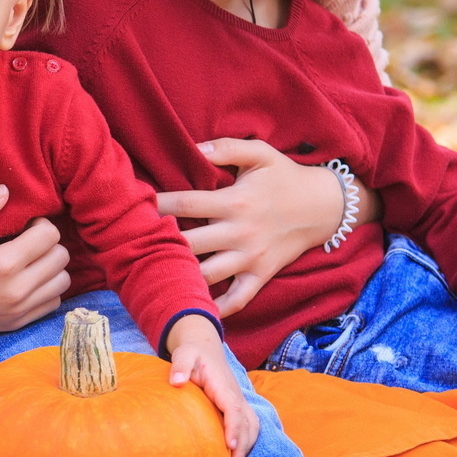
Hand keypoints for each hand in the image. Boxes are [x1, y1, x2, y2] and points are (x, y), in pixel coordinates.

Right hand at [0, 185, 70, 342]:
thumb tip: (4, 191)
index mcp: (2, 266)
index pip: (50, 236)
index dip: (40, 223)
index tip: (23, 223)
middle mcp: (16, 291)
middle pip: (61, 257)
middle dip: (49, 242)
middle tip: (28, 238)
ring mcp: (18, 311)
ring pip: (62, 282)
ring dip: (52, 266)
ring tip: (30, 258)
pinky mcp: (16, 324)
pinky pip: (52, 304)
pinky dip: (47, 289)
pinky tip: (28, 279)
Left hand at [155, 139, 372, 316]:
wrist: (324, 207)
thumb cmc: (285, 177)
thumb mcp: (261, 153)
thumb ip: (227, 148)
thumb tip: (194, 147)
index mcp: (236, 202)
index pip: (186, 203)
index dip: (157, 204)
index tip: (134, 205)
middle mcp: (240, 233)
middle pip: (189, 244)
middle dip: (160, 243)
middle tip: (132, 244)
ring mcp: (250, 259)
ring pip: (207, 276)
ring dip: (180, 276)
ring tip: (152, 274)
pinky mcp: (261, 275)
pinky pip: (236, 299)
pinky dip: (215, 309)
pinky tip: (191, 309)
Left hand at [164, 315, 258, 456]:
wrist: (205, 349)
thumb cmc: (193, 354)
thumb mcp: (184, 354)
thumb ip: (181, 365)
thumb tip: (176, 381)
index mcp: (223, 387)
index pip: (233, 409)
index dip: (234, 427)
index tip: (230, 445)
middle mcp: (236, 396)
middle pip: (247, 423)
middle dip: (244, 445)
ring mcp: (239, 403)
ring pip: (252, 427)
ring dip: (247, 446)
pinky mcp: (238, 408)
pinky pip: (249, 427)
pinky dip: (247, 442)